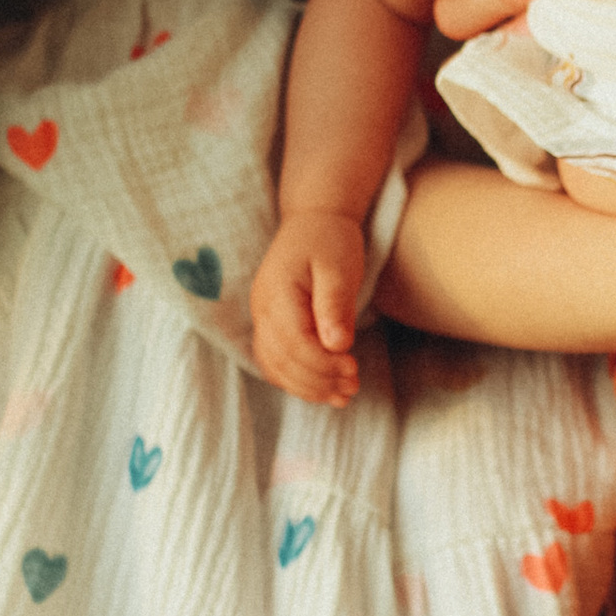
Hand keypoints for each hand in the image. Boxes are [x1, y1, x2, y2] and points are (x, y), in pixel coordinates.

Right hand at [249, 208, 367, 401]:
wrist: (314, 220)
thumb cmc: (330, 240)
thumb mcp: (339, 267)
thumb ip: (335, 305)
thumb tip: (336, 345)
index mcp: (277, 293)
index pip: (295, 344)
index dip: (323, 365)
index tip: (353, 369)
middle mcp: (262, 309)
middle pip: (283, 361)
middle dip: (318, 381)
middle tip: (353, 387)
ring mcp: (262, 318)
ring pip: (276, 367)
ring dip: (308, 387)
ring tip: (343, 394)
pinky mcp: (270, 325)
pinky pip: (275, 362)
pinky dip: (297, 380)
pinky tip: (324, 388)